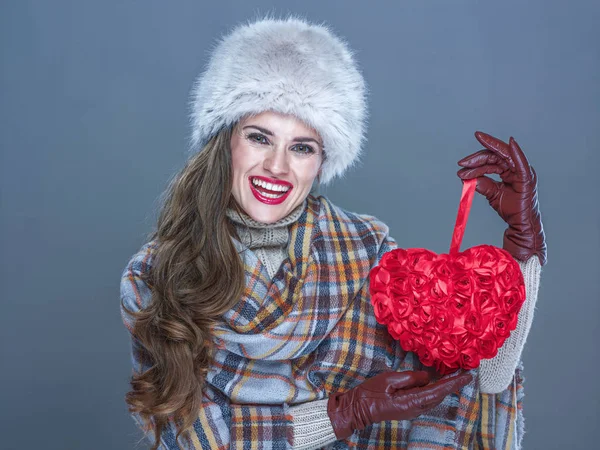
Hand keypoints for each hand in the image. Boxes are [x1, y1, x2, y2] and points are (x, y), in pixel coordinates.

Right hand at [327, 370, 471, 439]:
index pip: (437, 390)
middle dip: (452, 384)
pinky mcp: (409, 408)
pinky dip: (434, 390)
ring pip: (433, 397)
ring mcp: (412, 410)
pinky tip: (437, 383)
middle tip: (465, 373)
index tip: (467, 376)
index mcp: (411, 401)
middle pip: (439, 395)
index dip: (453, 383)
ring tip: (455, 376)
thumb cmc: (371, 392)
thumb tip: (427, 377)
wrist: (359, 408)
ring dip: (444, 387)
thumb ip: (410, 378)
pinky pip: (426, 398)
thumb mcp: (389, 379)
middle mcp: (416, 409)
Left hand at [456, 131, 546, 265]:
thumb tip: (466, 177)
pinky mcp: (527, 177)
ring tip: (466, 165)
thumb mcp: (491, 193)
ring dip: (482, 158)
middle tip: (461, 163)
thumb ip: (482, 183)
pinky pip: (521, 162)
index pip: (491, 159)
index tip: (461, 165)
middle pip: (495, 155)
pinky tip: (510, 142)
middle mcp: (516, 168)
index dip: (476, 160)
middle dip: (476, 158)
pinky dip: (516, 152)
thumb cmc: (510, 209)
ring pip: (501, 157)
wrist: (520, 224)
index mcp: (509, 170)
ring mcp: (523, 171)